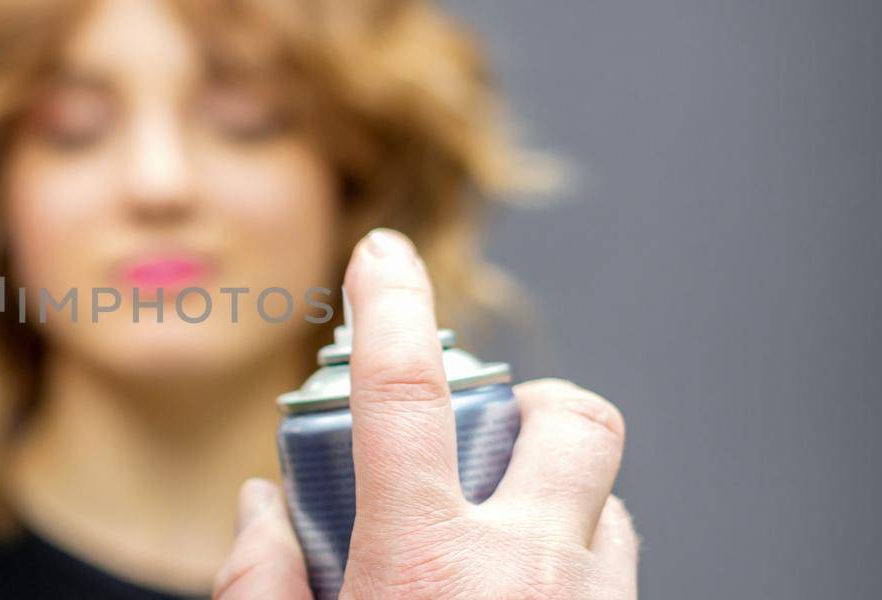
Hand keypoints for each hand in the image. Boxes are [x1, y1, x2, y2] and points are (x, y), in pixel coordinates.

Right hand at [214, 229, 637, 598]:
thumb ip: (262, 581)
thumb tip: (261, 508)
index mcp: (425, 566)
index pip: (404, 394)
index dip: (390, 303)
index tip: (381, 255)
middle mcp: (526, 573)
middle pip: (569, 421)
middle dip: (530, 403)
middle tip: (482, 433)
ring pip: (608, 500)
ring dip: (554, 498)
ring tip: (495, 543)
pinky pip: (620, 569)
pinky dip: (576, 561)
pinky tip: (522, 595)